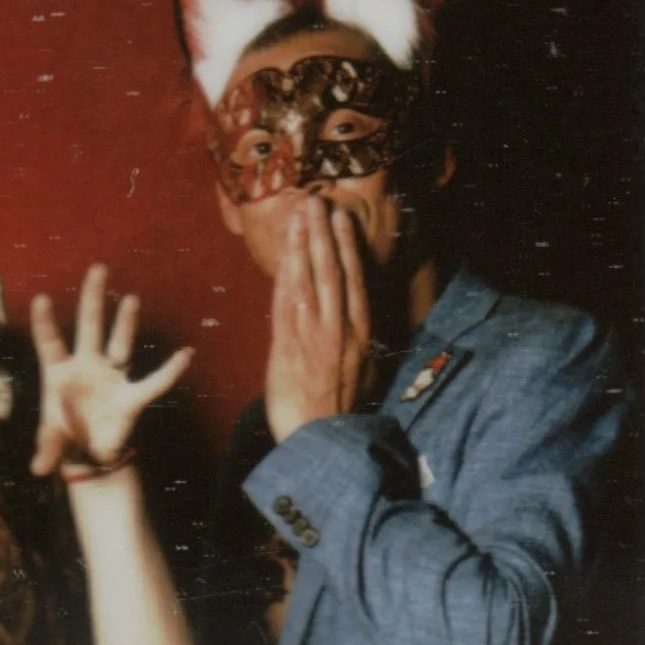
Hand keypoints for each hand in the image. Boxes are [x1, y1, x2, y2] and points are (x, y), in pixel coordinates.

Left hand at [27, 264, 191, 476]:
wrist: (88, 451)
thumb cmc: (66, 436)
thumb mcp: (52, 443)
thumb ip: (47, 452)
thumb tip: (38, 470)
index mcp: (59, 374)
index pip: (50, 344)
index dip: (45, 324)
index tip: (41, 299)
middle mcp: (86, 368)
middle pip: (89, 327)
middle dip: (92, 300)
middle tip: (96, 268)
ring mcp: (110, 378)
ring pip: (119, 344)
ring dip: (124, 323)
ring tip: (129, 299)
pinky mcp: (130, 397)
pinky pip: (153, 383)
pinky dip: (170, 371)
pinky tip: (185, 354)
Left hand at [264, 198, 373, 441]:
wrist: (320, 443)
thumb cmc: (337, 410)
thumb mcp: (362, 371)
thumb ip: (357, 340)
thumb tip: (357, 320)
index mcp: (360, 333)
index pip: (354, 279)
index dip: (346, 246)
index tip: (341, 219)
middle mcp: (339, 329)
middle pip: (331, 271)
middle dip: (323, 233)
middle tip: (316, 201)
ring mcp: (314, 337)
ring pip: (309, 280)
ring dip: (303, 244)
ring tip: (299, 214)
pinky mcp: (288, 348)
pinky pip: (286, 303)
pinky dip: (285, 274)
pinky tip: (282, 253)